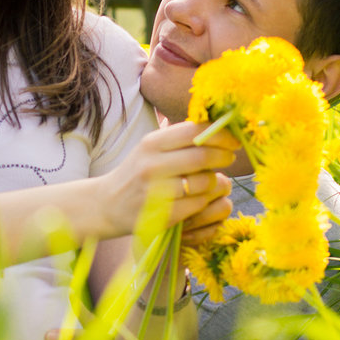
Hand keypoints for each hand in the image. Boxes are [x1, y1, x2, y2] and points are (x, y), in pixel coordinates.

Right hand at [98, 121, 238, 238]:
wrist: (106, 204)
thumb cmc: (137, 172)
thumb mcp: (151, 148)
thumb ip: (180, 137)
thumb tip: (217, 124)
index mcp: (152, 143)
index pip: (194, 132)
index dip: (220, 134)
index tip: (233, 139)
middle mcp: (152, 165)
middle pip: (202, 157)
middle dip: (223, 157)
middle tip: (230, 158)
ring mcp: (156, 192)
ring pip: (203, 183)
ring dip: (215, 181)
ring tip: (212, 179)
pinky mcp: (161, 215)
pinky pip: (197, 205)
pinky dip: (204, 201)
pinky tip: (199, 197)